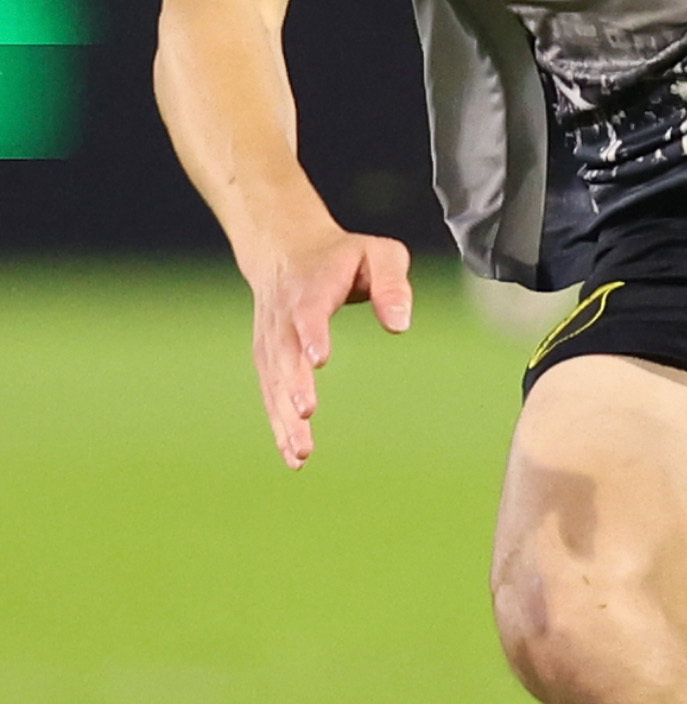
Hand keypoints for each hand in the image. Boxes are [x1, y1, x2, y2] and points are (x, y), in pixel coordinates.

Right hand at [247, 228, 411, 467]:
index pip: (307, 312)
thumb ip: (393, 284)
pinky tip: (293, 454)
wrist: (284, 249)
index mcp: (312, 288)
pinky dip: (278, 423)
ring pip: (274, 382)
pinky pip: (270, 393)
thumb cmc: (343, 256)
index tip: (318, 358)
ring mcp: (271, 340)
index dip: (311, 333)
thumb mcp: (379, 253)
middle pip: (285, 355)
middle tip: (305, 416)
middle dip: (293, 386)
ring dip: (284, 418)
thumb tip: (400, 325)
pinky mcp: (268, 358)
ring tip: (301, 453)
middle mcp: (284, 318)